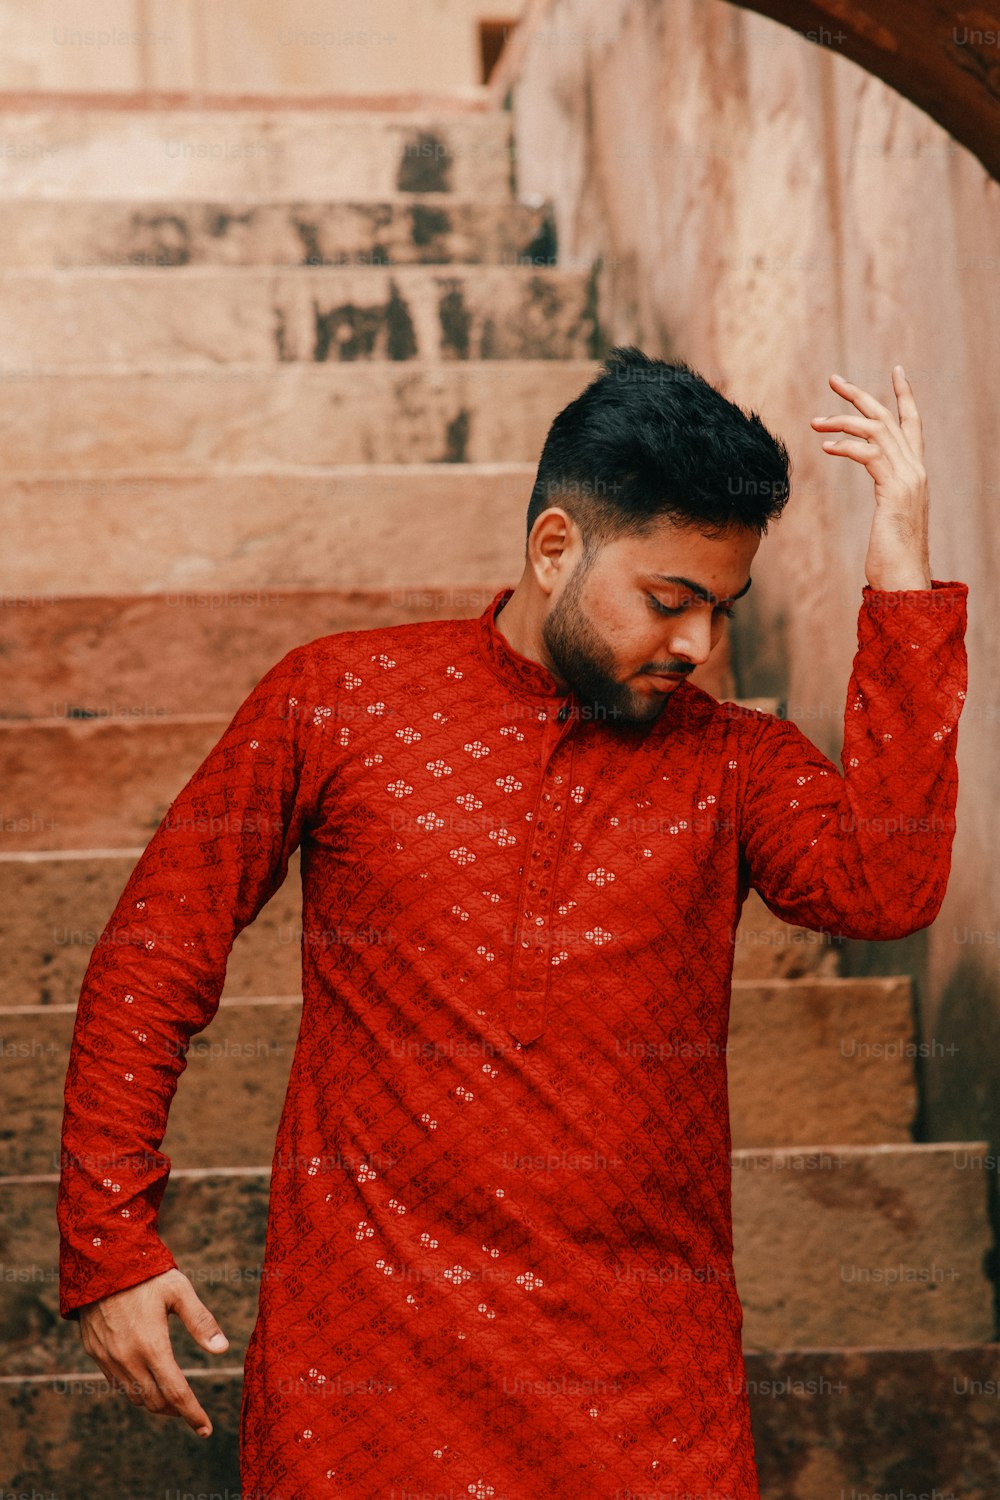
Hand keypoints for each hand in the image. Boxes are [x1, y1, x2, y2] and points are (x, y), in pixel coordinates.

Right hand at [77, 1268, 229, 1437]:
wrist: (100, 1261)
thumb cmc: (146, 1274)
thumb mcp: (179, 1291)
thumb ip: (201, 1321)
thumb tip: (222, 1349)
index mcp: (152, 1346)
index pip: (176, 1393)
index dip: (192, 1414)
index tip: (205, 1429)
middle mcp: (127, 1358)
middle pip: (155, 1401)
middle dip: (176, 1411)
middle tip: (192, 1413)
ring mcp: (108, 1358)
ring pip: (134, 1396)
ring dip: (155, 1404)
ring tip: (173, 1401)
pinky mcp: (95, 1352)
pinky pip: (117, 1383)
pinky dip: (135, 1390)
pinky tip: (147, 1382)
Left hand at [811, 367, 930, 590]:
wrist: (905, 580)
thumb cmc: (893, 557)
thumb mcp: (889, 519)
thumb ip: (887, 497)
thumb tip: (880, 492)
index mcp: (914, 473)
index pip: (913, 424)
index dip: (905, 396)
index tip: (896, 370)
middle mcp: (915, 470)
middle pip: (888, 418)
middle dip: (860, 396)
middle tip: (833, 379)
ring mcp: (908, 479)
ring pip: (877, 432)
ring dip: (842, 421)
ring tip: (814, 422)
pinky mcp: (894, 491)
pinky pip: (869, 456)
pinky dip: (846, 447)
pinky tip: (825, 448)